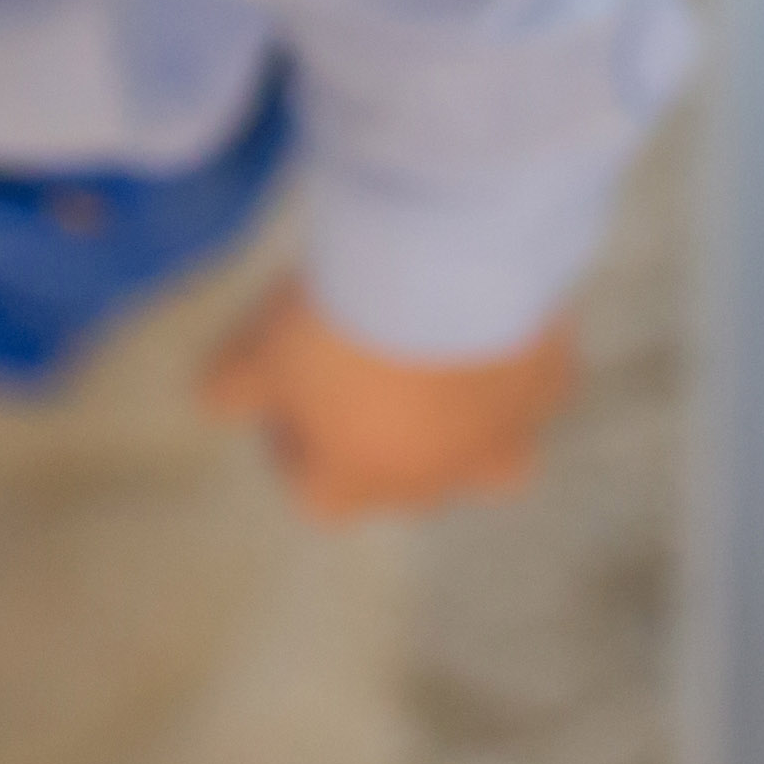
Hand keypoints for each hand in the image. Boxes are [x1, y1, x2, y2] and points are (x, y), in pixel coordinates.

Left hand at [197, 284, 574, 519]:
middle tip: (355, 364)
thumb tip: (212, 403)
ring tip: (430, 352)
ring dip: (457, 421)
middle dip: (378, 436)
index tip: (283, 403)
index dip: (294, 453)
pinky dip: (509, 364)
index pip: (321, 500)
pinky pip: (531, 387)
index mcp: (361, 480)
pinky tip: (487, 314)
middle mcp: (440, 479)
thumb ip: (230, 389)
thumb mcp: (254, 353)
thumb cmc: (336, 321)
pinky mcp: (551, 387)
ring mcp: (505, 439)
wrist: (444, 263)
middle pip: (404, 481)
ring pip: (485, 453)